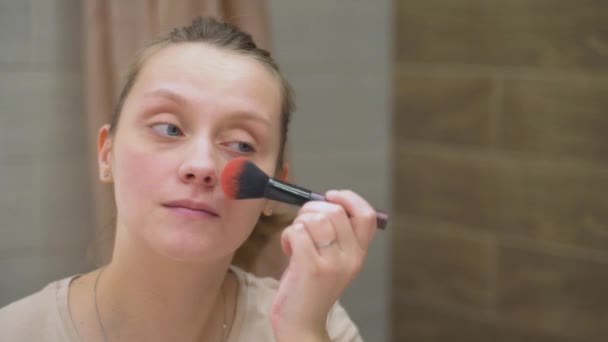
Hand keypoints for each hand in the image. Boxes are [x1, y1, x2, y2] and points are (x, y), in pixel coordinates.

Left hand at [270, 190, 377, 340]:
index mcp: (358, 254)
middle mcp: (350, 257)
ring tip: (295, 240)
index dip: (349, 198)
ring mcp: (332, 263)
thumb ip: (334, 234)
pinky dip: (287, 235)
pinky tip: (288, 249)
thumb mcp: (333, 260)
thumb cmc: (310, 288)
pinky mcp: (311, 267)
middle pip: (335, 210)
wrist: (302, 324)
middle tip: (302, 224)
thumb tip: (322, 201)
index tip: (331, 196)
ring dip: (298, 223)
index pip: (366, 216)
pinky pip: (297, 231)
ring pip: (315, 218)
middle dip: (312, 209)